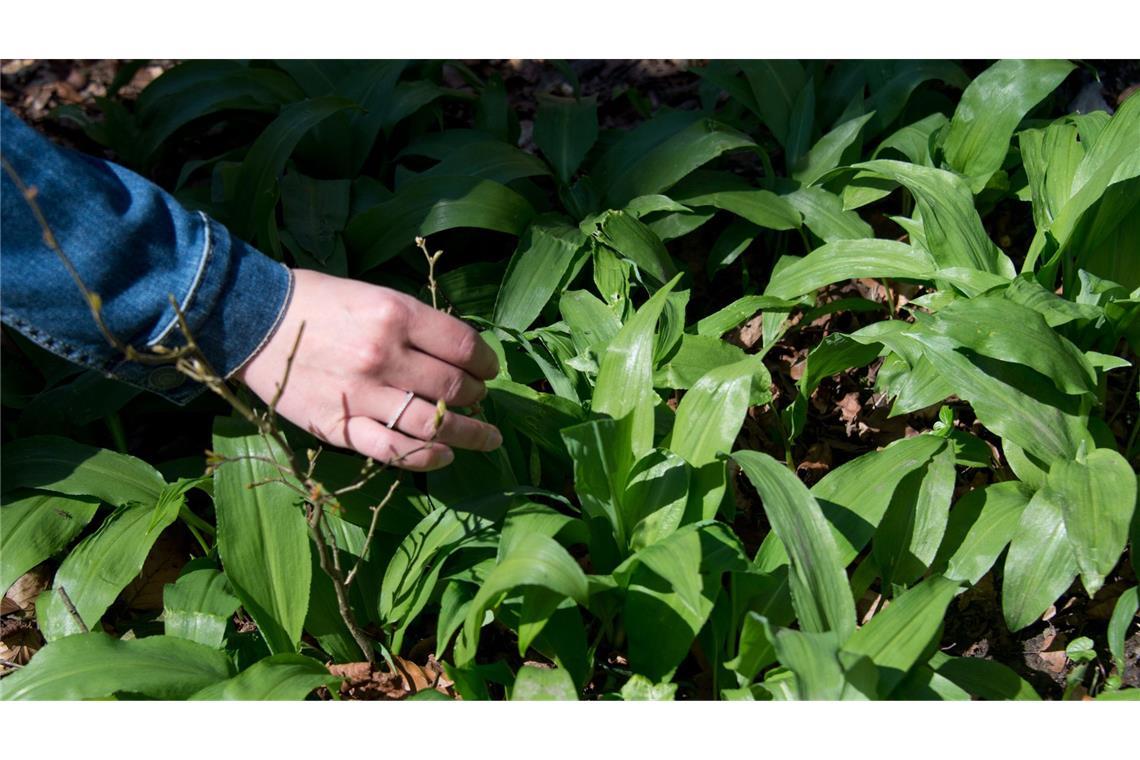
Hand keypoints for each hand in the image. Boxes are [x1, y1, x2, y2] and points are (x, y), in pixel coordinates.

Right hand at [236, 269, 501, 470]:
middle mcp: (384, 355)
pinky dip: (427, 456)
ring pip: (434, 424)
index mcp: (396, 315)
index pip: (464, 347)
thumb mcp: (375, 295)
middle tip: (481, 400)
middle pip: (455, 387)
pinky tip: (445, 455)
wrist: (255, 321)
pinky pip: (393, 449)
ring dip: (470, 434)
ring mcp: (361, 394)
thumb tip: (461, 354)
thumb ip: (417, 324)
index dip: (487, 363)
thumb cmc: (319, 303)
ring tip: (485, 437)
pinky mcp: (339, 425)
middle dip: (478, 397)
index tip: (489, 370)